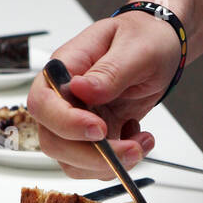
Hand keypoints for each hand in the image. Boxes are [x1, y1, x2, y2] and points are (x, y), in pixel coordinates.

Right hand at [26, 11, 182, 178]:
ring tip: (140, 144)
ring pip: (72, 160)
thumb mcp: (137, 49)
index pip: (43, 102)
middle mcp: (65, 97)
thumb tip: (82, 88)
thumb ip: (110, 71)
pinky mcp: (94, 136)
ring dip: (107, 164)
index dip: (65, 122)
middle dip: (91, 155)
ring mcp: (77, 120)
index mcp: (66, 68)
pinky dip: (118, 163)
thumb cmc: (145, 38)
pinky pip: (94, 165)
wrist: (160, 47)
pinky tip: (138, 139)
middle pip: (53, 140)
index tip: (98, 129)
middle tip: (131, 149)